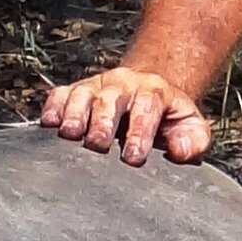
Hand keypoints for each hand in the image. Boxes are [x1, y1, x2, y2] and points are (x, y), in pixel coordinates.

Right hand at [41, 64, 210, 164]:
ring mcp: (98, 86)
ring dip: (74, 113)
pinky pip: (61, 94)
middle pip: (111, 98)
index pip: (147, 106)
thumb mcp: (191, 127)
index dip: (140, 130)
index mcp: (154, 92)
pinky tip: (48, 123)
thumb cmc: (168, 120)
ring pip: (83, 94)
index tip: (134, 155)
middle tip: (97, 144)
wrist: (149, 93)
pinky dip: (53, 107)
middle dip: (103, 121)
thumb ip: (193, 139)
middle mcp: (124, 85)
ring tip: (69, 134)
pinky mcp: (76, 91)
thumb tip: (179, 150)